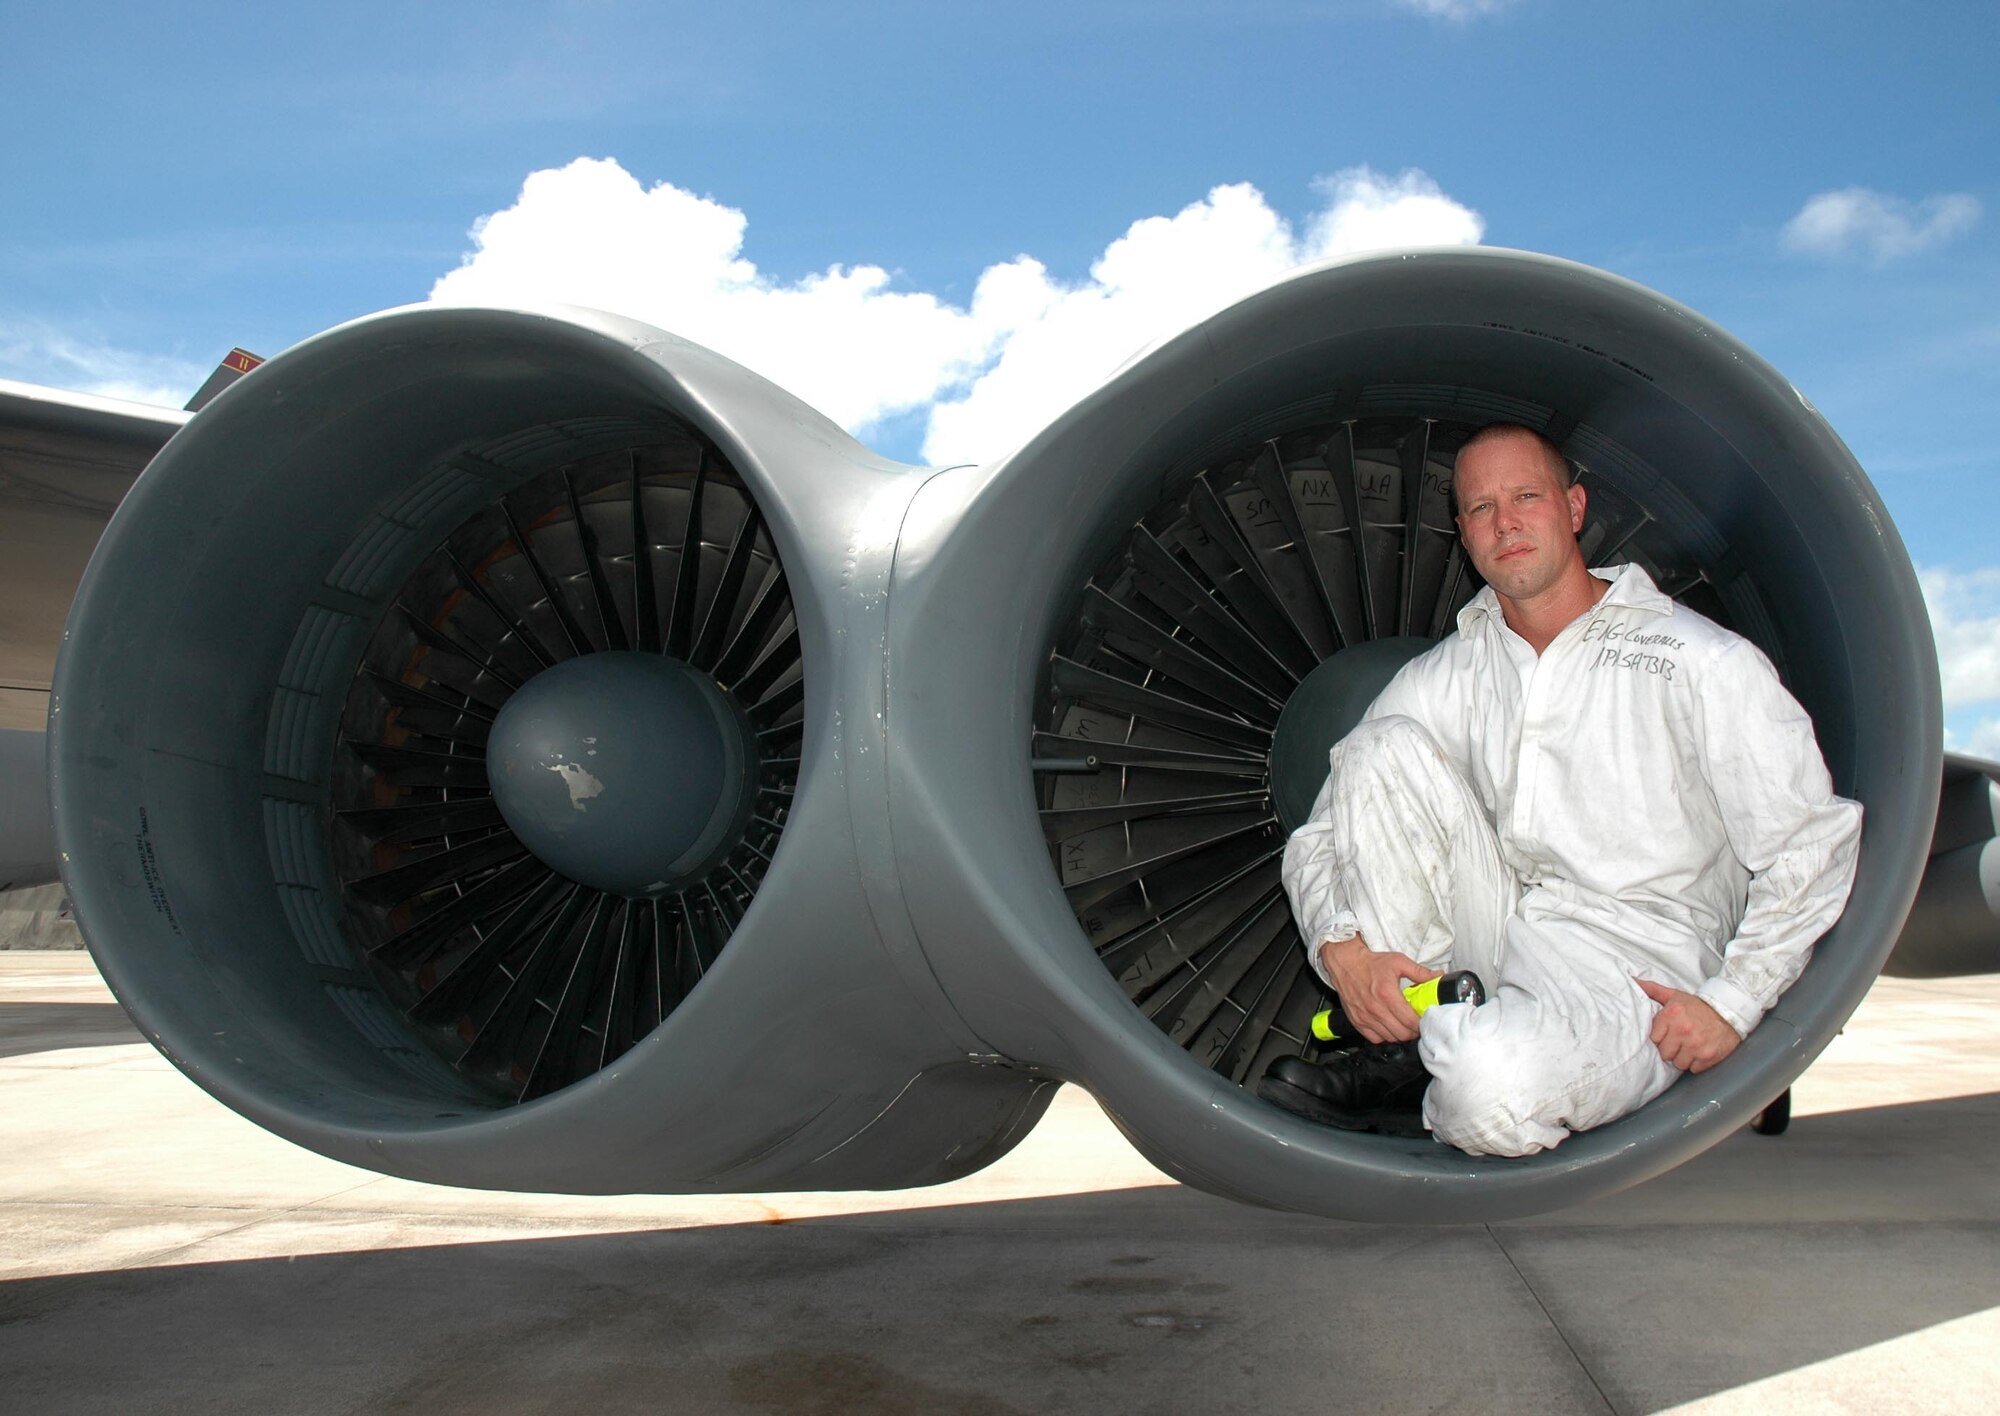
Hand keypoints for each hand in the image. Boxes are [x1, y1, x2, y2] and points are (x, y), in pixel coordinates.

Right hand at [1317, 935, 1441, 1043]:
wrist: (1346, 963)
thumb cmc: (1371, 962)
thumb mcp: (1398, 962)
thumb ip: (1420, 972)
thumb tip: (1438, 976)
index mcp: (1388, 995)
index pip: (1410, 1021)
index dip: (1421, 1024)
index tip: (1424, 1019)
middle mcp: (1375, 1009)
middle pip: (1402, 1034)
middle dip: (1412, 1031)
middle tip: (1414, 1023)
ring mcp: (1365, 1017)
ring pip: (1390, 1038)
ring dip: (1399, 1034)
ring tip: (1402, 1024)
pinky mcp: (1357, 1021)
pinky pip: (1374, 1039)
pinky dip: (1384, 1036)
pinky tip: (1388, 1026)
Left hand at [1636, 979, 1741, 1072]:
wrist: (1730, 1012)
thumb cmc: (1698, 1006)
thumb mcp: (1674, 995)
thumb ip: (1651, 989)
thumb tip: (1631, 981)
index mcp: (1671, 1014)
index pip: (1654, 1039)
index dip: (1661, 1037)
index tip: (1668, 1033)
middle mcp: (1683, 1030)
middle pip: (1665, 1054)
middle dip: (1671, 1049)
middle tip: (1680, 1041)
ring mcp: (1696, 1045)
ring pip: (1679, 1063)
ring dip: (1684, 1058)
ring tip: (1690, 1046)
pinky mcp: (1708, 1057)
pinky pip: (1694, 1069)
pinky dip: (1696, 1063)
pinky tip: (1700, 1051)